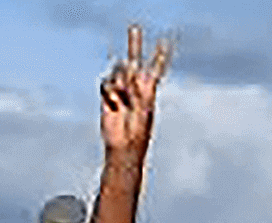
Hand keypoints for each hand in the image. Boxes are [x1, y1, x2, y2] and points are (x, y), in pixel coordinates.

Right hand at [98, 23, 171, 159]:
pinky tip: (113, 103)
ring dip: (121, 83)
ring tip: (124, 100)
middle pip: (134, 60)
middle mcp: (135, 87)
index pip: (155, 68)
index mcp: (149, 90)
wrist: (124, 146)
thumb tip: (129, 71)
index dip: (160, 55)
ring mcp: (120, 90)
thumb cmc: (139, 131)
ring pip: (118, 71)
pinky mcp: (107, 96)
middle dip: (134, 44)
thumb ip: (138, 87)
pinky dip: (110, 92)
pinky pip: (106, 83)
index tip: (166, 41)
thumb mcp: (144, 106)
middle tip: (134, 27)